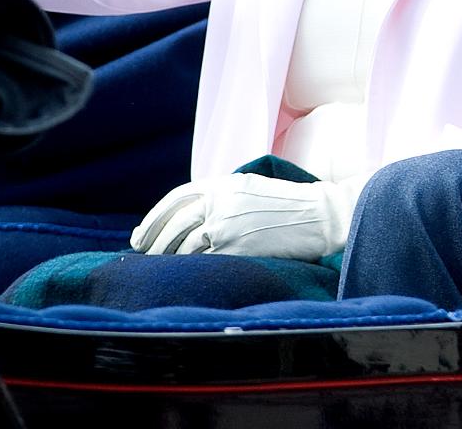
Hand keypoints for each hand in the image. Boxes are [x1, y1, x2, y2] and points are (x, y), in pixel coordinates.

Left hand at [131, 172, 353, 260]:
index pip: (177, 198)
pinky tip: (184, 277)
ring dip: (166, 258)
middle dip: (152, 241)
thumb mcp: (252, 189)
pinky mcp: (235, 248)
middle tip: (141, 255)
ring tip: (159, 269)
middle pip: (173, 223)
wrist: (320, 215)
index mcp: (225, 183)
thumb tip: (193, 217)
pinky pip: (201, 262)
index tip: (141, 233)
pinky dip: (188, 270)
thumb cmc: (291, 205)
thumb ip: (223, 197)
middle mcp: (221, 200)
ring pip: (182, 245)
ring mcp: (226, 225)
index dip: (154, 217)